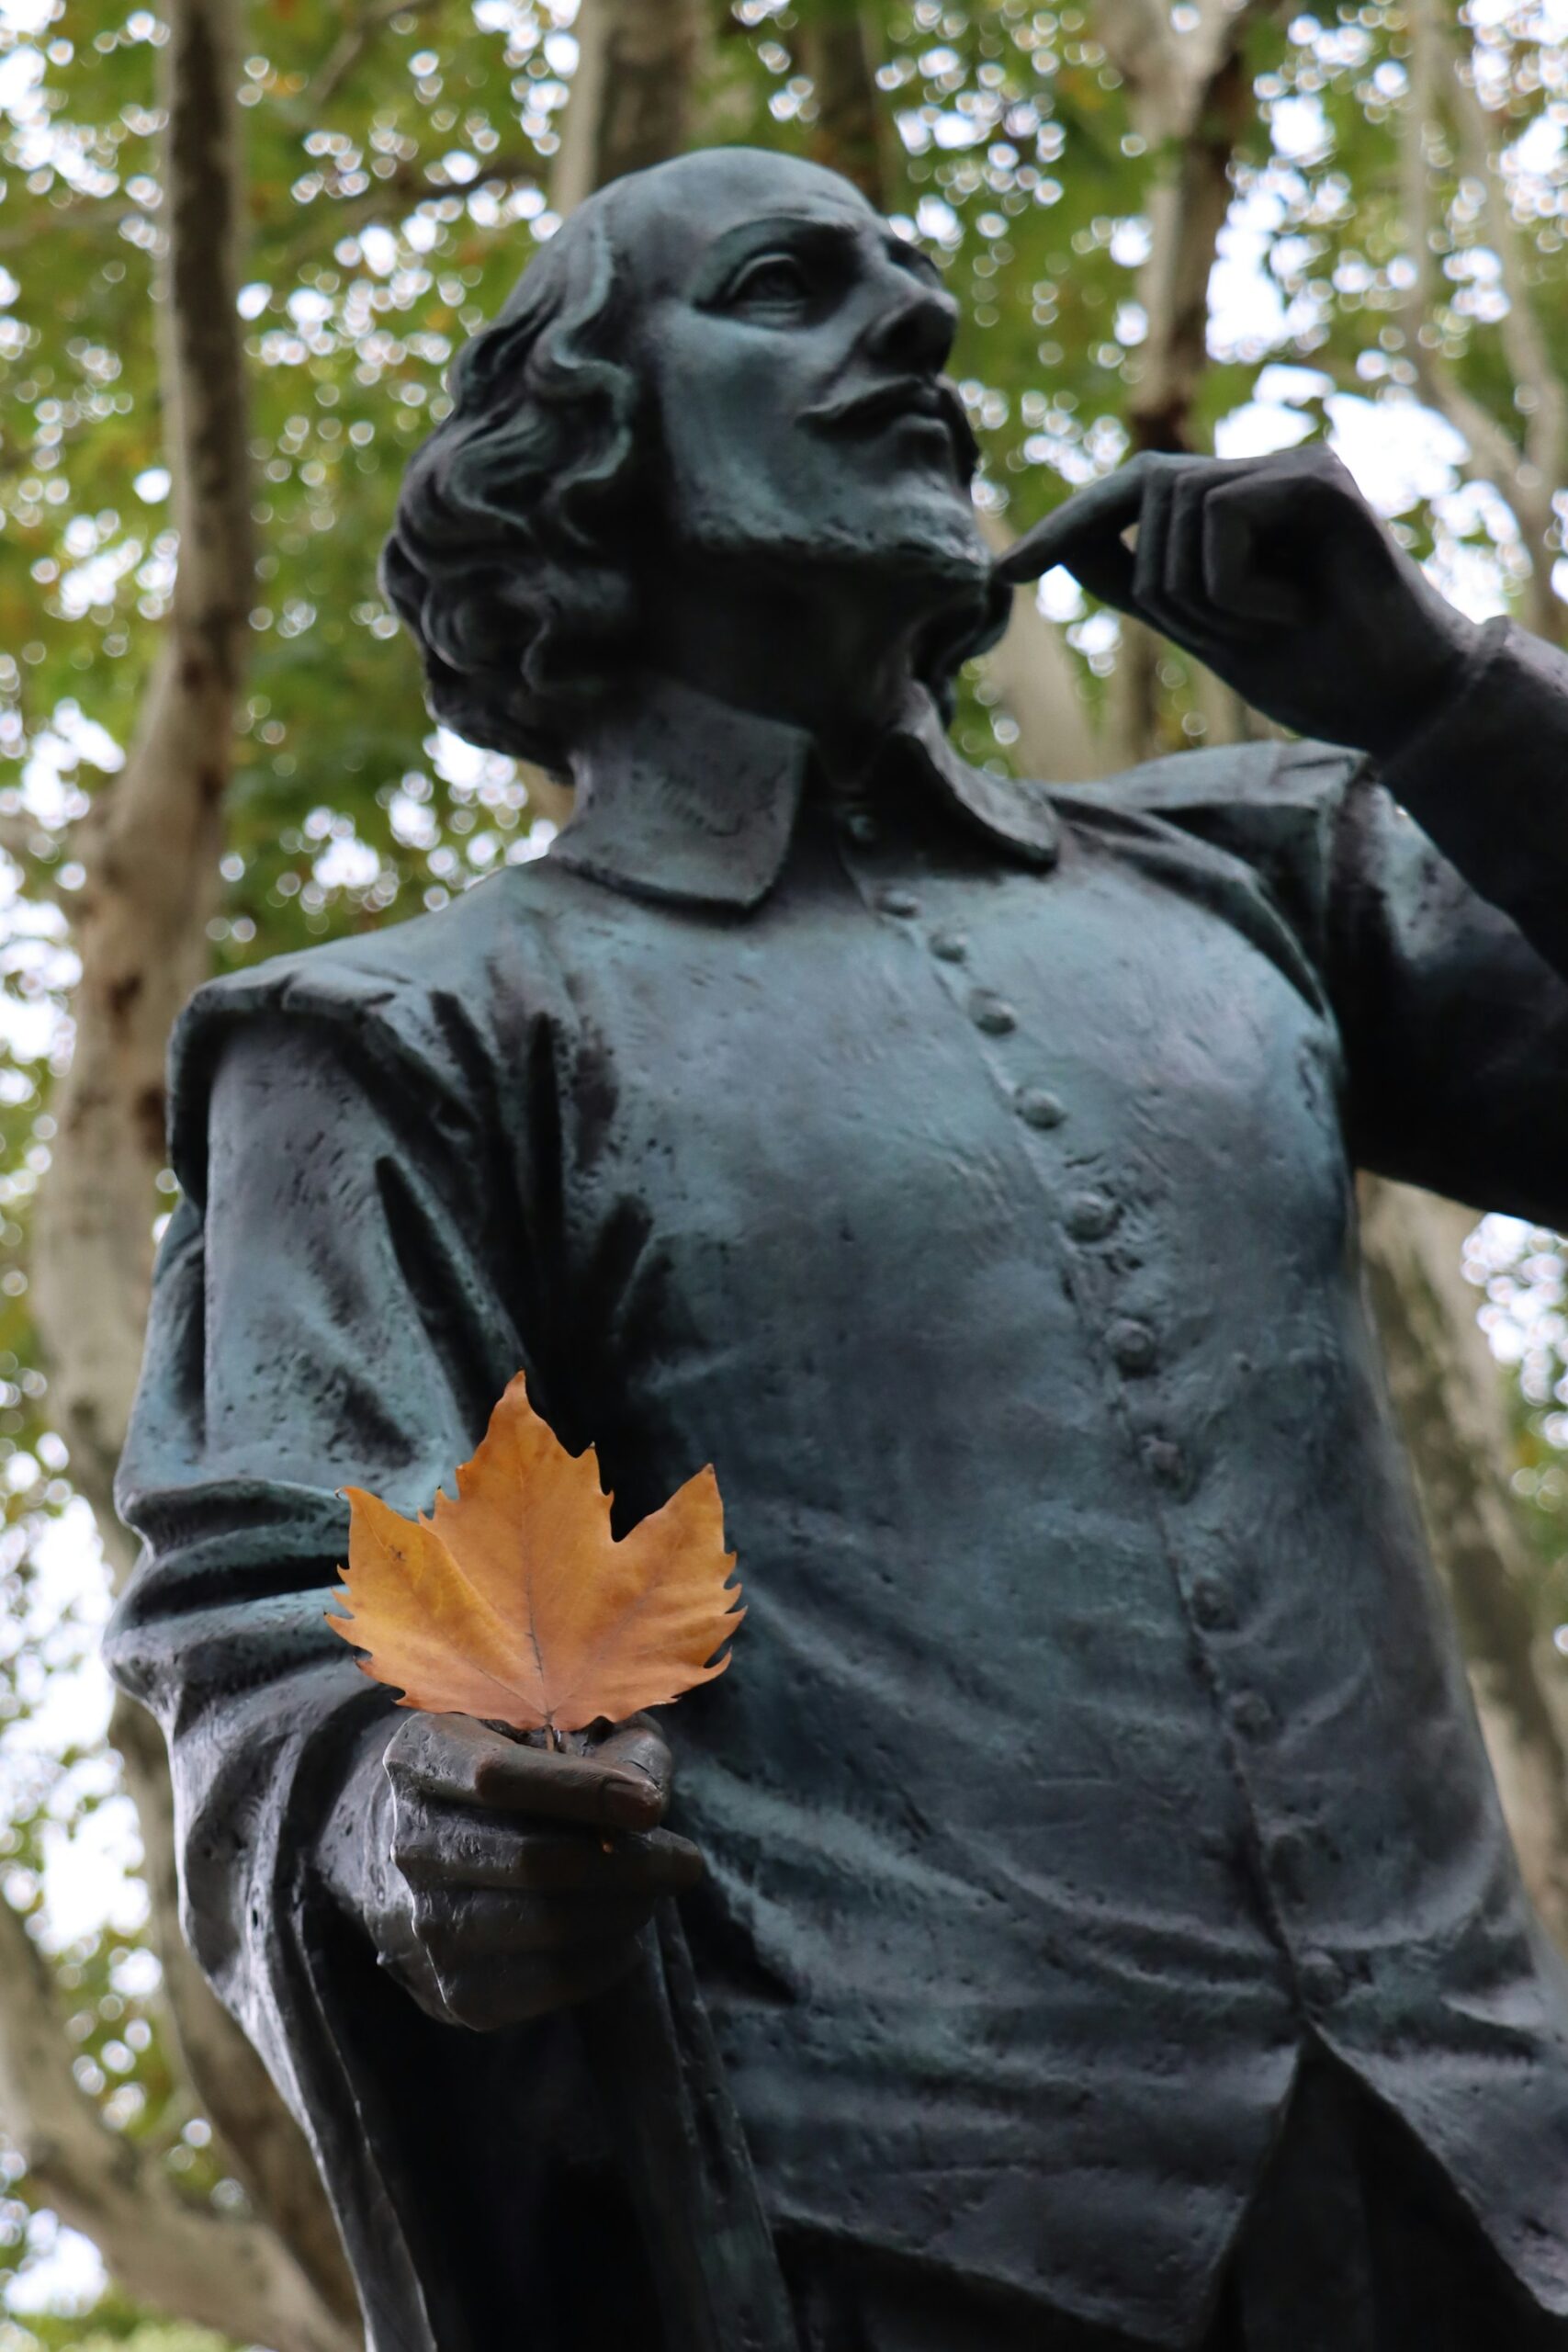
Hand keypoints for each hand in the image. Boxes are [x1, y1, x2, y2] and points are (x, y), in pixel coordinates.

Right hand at [364, 1712, 702, 2030]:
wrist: (423, 1846)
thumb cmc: (514, 1768)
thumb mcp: (557, 1725)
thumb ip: (613, 1744)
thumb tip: (648, 1801)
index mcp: (421, 1756)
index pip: (497, 1779)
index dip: (582, 1792)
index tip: (653, 1807)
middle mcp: (407, 1842)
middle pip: (532, 1860)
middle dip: (628, 1863)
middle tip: (685, 1862)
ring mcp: (422, 1924)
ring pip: (546, 1924)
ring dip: (625, 1909)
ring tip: (656, 1889)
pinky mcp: (452, 1991)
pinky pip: (549, 1982)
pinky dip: (608, 1958)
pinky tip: (626, 1929)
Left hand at [996, 445, 1480, 760]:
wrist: (1395, 701)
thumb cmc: (1313, 669)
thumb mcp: (1201, 629)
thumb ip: (1139, 584)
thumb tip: (1063, 547)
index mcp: (1233, 503)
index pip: (1128, 494)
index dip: (1065, 526)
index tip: (1006, 573)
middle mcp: (1262, 471)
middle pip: (1143, 498)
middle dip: (1158, 588)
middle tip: (1232, 635)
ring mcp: (1293, 467)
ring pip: (1175, 512)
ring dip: (1201, 597)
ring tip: (1271, 624)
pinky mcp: (1321, 477)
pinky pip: (1221, 522)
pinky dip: (1237, 590)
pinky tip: (1294, 610)